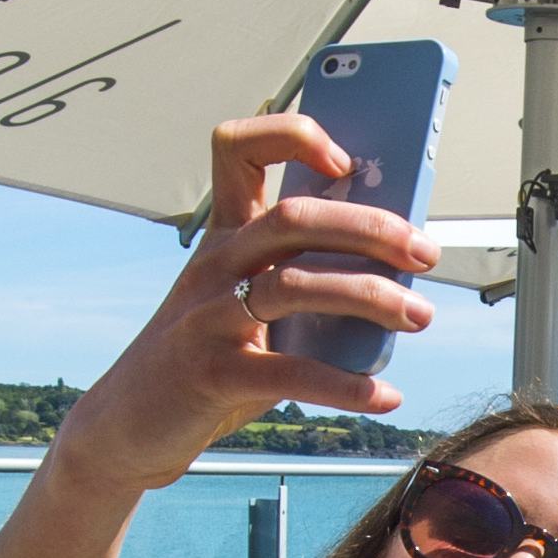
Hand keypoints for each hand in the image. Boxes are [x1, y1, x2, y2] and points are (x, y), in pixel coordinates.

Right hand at [41, 113, 433, 492]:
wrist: (132, 422)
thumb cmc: (210, 354)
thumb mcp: (247, 304)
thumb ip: (304, 280)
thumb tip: (399, 272)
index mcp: (226, 235)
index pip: (239, 148)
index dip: (291, 136)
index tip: (345, 161)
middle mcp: (215, 264)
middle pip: (294, 217)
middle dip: (371, 228)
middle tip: (425, 253)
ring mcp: (208, 317)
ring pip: (295, 286)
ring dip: (371, 297)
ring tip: (420, 316)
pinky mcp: (212, 373)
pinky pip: (290, 373)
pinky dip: (346, 385)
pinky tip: (383, 396)